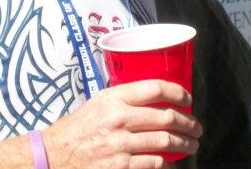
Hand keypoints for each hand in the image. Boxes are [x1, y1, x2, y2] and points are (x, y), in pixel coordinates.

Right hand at [43, 79, 201, 168]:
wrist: (53, 155)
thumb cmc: (78, 127)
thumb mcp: (99, 102)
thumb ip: (125, 97)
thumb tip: (156, 96)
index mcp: (114, 98)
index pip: (155, 88)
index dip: (178, 92)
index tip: (188, 99)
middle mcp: (118, 119)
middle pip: (166, 117)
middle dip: (189, 123)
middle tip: (196, 127)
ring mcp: (120, 145)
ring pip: (165, 141)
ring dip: (184, 144)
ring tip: (191, 145)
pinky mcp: (120, 166)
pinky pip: (154, 164)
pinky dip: (167, 164)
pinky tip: (172, 163)